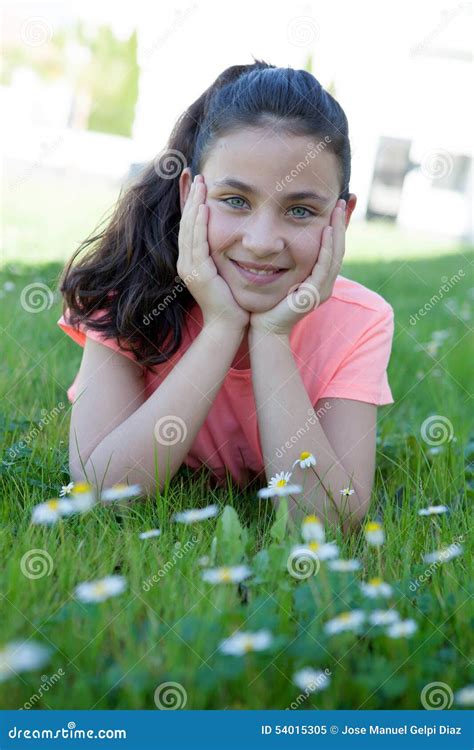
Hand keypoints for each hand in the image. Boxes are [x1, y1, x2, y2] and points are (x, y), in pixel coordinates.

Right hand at [177, 174, 249, 332]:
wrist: (228, 325)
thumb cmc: (232, 300)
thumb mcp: (225, 270)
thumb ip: (223, 254)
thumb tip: (234, 237)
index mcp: (191, 260)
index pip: (189, 225)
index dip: (190, 203)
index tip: (196, 182)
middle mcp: (185, 262)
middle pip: (185, 222)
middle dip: (190, 197)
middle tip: (196, 174)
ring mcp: (189, 267)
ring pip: (189, 229)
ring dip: (194, 204)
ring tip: (200, 184)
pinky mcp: (197, 273)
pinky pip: (197, 243)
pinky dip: (199, 224)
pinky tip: (204, 208)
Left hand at [249, 199, 345, 336]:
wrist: (263, 327)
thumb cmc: (267, 301)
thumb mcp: (280, 273)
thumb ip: (286, 257)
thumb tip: (281, 236)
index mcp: (319, 278)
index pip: (332, 247)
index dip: (337, 225)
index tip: (337, 203)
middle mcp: (325, 283)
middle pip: (338, 247)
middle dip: (342, 222)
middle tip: (344, 198)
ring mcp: (322, 290)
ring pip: (335, 254)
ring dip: (338, 230)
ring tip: (338, 208)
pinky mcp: (314, 294)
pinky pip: (324, 266)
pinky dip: (327, 247)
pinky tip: (328, 230)